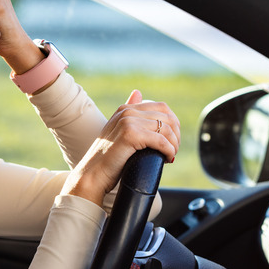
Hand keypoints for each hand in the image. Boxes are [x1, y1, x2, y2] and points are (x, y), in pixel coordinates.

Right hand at [63, 90, 179, 205]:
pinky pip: (161, 141)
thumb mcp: (118, 131)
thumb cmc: (107, 159)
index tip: (172, 140)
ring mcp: (128, 122)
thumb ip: (129, 115)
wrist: (92, 175)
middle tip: (173, 150)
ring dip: (174, 144)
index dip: (173, 123)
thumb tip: (138, 93)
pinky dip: (169, 150)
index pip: (162, 107)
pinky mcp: (130, 135)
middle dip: (176, 135)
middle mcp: (127, 112)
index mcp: (126, 109)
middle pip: (167, 117)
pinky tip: (168, 158)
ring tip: (170, 155)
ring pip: (167, 129)